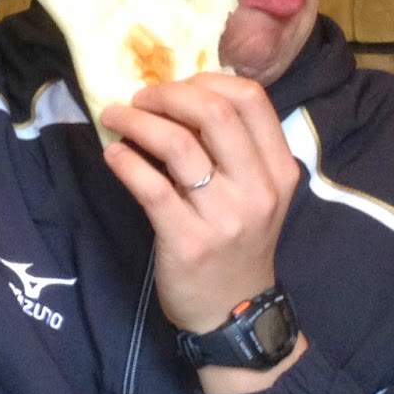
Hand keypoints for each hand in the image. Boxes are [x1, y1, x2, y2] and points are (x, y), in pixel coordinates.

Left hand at [100, 74, 305, 392]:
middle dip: (167, 94)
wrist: (233, 314)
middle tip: (138, 98)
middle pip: (214, 111)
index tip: (174, 87)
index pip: (250, 97)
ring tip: (115, 118)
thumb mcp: (255, 193)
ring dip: (137, 121)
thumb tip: (176, 97)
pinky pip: (150, 186)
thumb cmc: (237, 244)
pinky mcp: (188, 241)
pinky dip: (125, 160)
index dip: (205, 80)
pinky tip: (114, 155)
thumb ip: (232, 149)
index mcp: (279, 168)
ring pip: (178, 144)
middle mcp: (258, 189)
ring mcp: (225, 217)